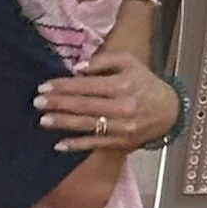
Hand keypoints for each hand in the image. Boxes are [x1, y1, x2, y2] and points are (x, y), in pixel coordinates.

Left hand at [36, 50, 178, 151]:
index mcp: (122, 85)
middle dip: (58, 104)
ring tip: (43, 120)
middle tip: (37, 102)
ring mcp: (122, 127)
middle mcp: (122, 107)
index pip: (87, 86)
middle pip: (84, 106)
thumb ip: (103, 61)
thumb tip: (77, 69)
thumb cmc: (144, 83)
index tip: (44, 86)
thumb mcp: (129, 63)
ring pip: (87, 126)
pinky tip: (59, 145)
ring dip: (63, 124)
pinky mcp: (121, 143)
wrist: (169, 111)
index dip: (63, 86)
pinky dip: (77, 145)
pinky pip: (95, 144)